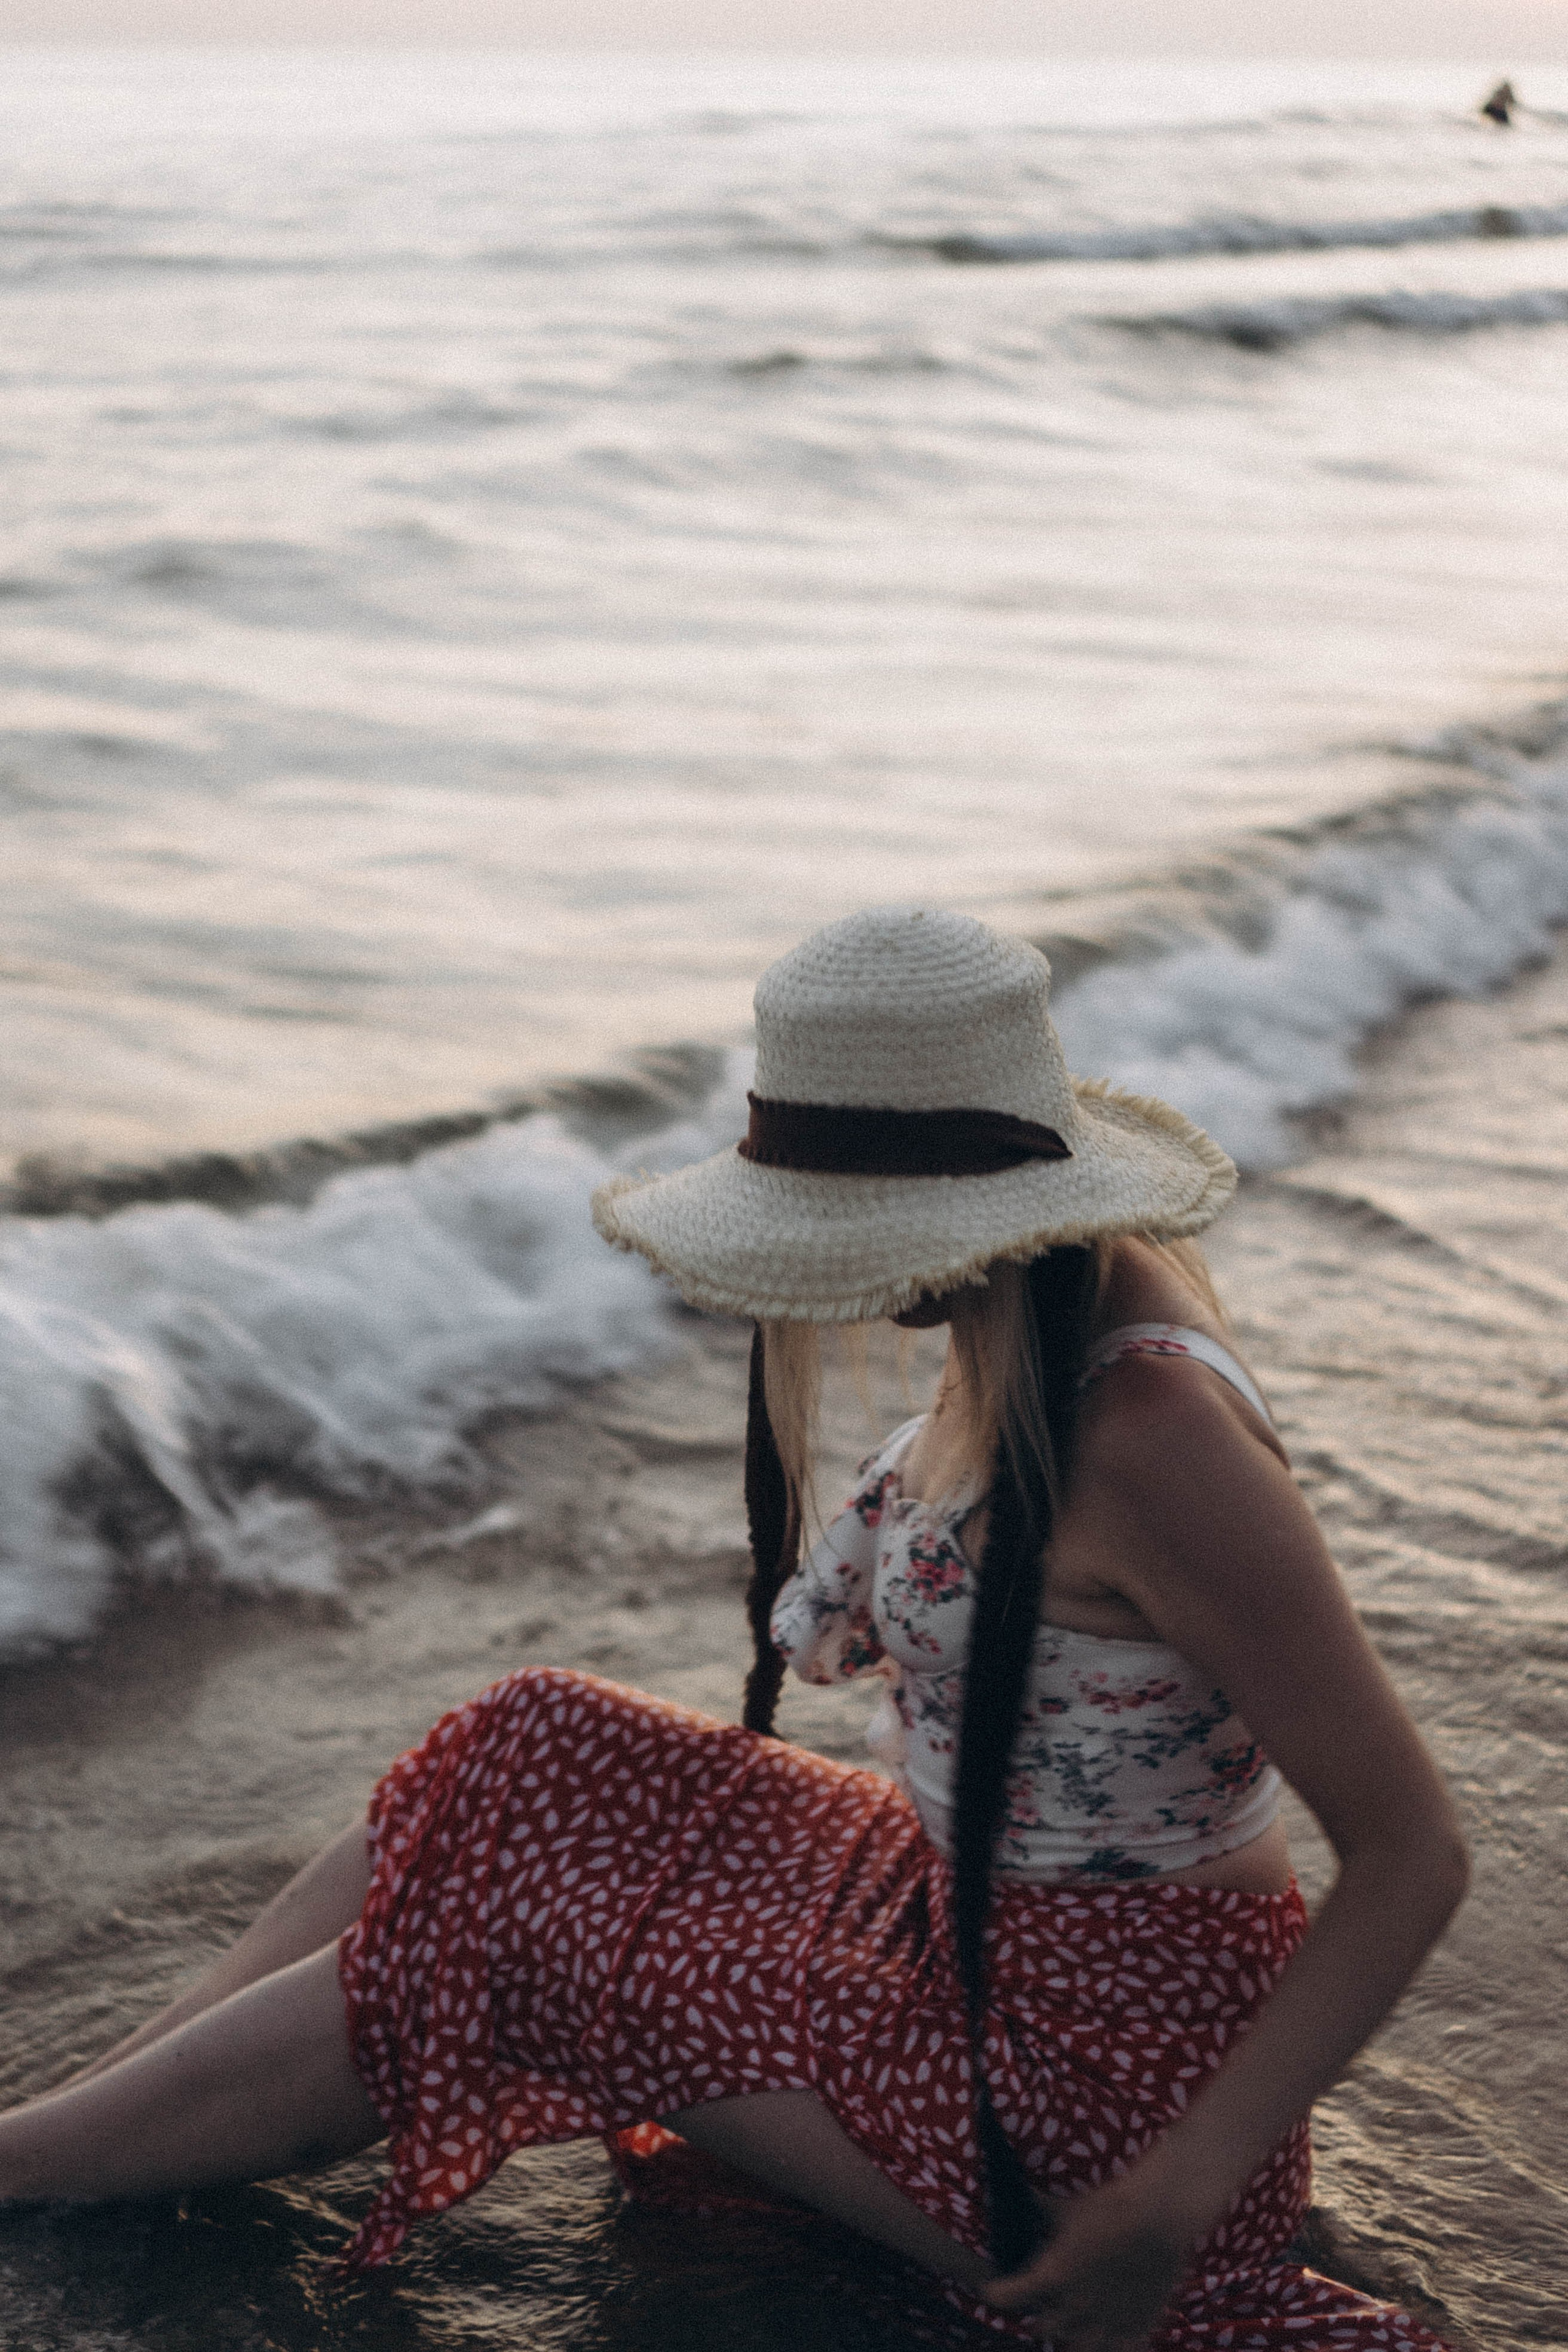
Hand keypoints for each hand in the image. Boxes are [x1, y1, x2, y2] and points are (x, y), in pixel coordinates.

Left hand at [983, 2178, 1193, 2350]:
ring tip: (1073, 2326)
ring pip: (1076, 2348)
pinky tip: (1109, 2337)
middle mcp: (1074, 2307)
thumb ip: (1039, 2205)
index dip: (997, 2293)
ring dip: (1070, 2338)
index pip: (1008, 2297)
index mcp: (1052, 2276)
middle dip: (1038, 2319)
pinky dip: (1110, 2346)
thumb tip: (1015, 2188)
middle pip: (1040, 2329)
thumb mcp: (1067, 2207)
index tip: (993, 2290)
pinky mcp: (1135, 2328)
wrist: (1158, 2217)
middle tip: (1041, 2307)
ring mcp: (1106, 2322)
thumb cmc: (1109, 2206)